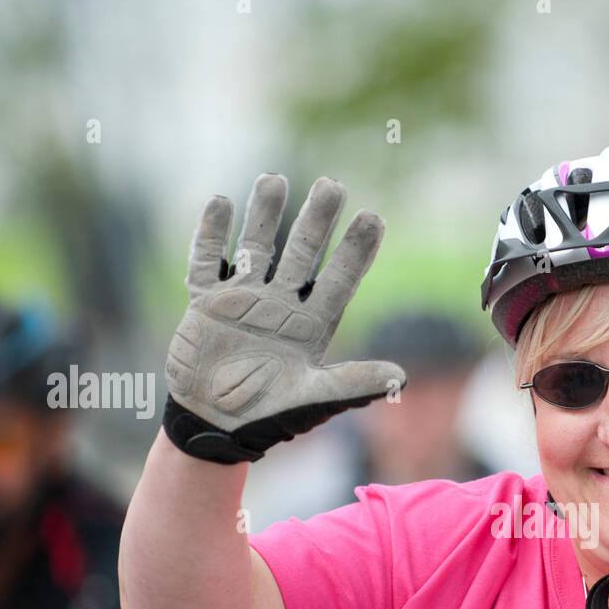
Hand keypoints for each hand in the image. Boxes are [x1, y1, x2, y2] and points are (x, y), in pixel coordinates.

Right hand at [163, 173, 404, 462]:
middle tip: (333, 186)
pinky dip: (211, 235)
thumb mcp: (314, 400)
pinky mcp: (207, 303)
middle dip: (316, 221)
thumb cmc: (269, 417)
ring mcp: (243, 300)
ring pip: (257, 247)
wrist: (214, 428)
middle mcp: (280, 306)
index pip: (339, 281)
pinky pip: (208, 262)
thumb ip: (354, 384)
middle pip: (302, 254)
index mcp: (310, 326)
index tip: (374, 219)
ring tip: (276, 179)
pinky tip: (221, 202)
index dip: (355, 251)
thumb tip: (401, 377)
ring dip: (265, 215)